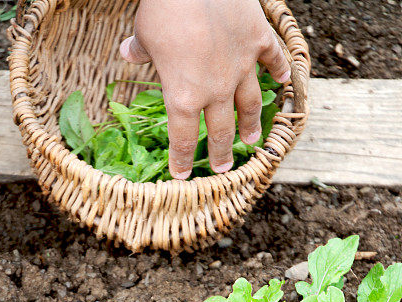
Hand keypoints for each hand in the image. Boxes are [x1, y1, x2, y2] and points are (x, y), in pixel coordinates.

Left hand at [120, 0, 289, 178]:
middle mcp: (215, 90)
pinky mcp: (257, 40)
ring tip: (251, 140)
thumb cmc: (163, 8)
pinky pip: (272, 60)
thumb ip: (140, 50)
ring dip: (250, 124)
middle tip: (222, 167)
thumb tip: (128, 52)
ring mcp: (240, 67)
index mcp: (183, 96)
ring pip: (249, 104)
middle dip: (220, 153)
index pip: (182, 138)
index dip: (181, 160)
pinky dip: (280, 70)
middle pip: (220, 130)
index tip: (181, 175)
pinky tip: (284, 82)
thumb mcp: (144, 32)